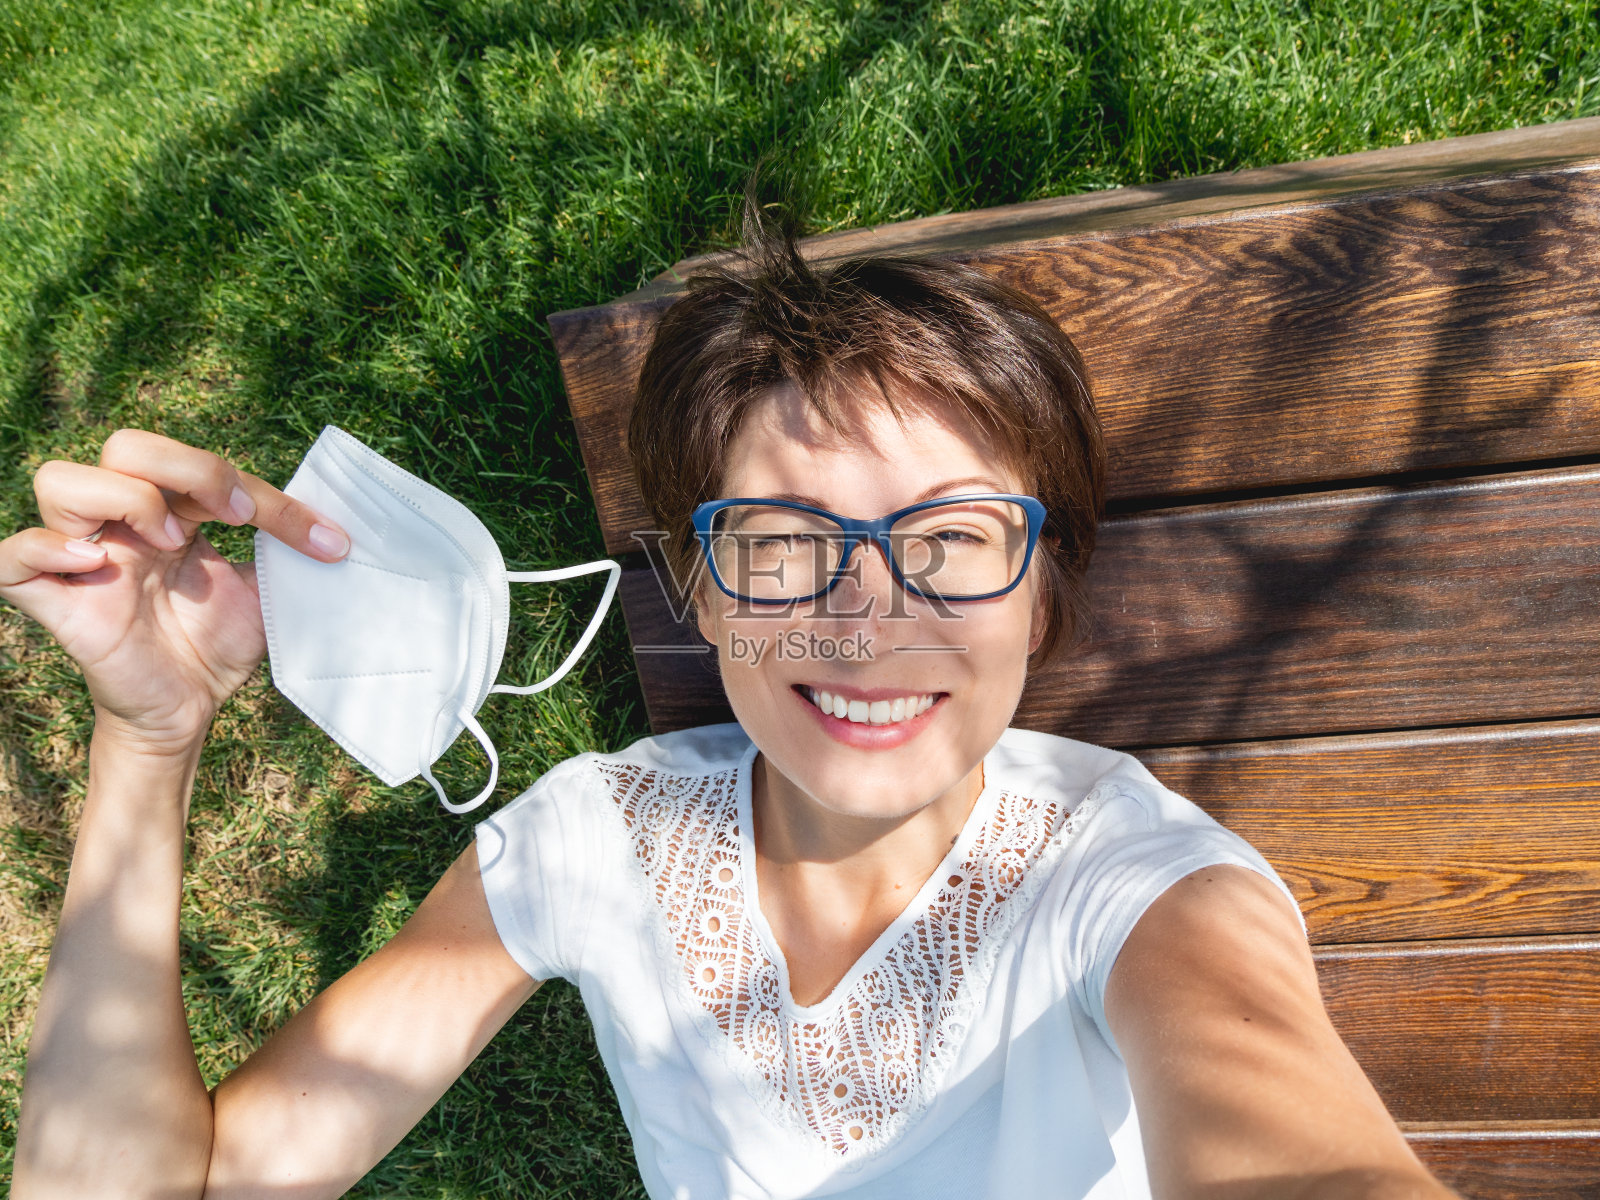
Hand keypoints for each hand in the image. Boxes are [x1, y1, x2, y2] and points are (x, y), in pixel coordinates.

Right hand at [0, 429, 348, 755]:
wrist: (187, 711)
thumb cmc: (216, 645)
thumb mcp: (263, 591)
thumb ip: (282, 551)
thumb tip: (337, 527)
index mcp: (171, 512)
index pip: (201, 466)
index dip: (262, 492)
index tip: (322, 538)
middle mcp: (122, 525)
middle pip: (124, 446)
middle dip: (187, 467)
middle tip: (231, 515)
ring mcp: (81, 558)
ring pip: (60, 481)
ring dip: (124, 498)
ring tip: (170, 543)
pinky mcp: (53, 602)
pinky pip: (14, 557)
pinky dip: (46, 548)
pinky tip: (97, 566)